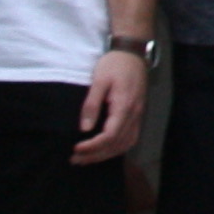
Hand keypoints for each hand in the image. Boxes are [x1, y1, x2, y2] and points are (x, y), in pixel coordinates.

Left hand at [76, 50, 147, 164]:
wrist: (133, 54)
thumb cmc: (114, 65)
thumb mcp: (99, 81)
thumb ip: (92, 104)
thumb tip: (85, 128)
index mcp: (124, 106)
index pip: (110, 135)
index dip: (93, 146)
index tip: (75, 149)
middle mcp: (134, 114)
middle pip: (117, 144)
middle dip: (95, 155)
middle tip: (75, 159)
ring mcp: (138, 116)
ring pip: (125, 144)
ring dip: (105, 155)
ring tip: (86, 159)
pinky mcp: (138, 115)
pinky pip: (129, 139)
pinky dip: (116, 149)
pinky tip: (103, 150)